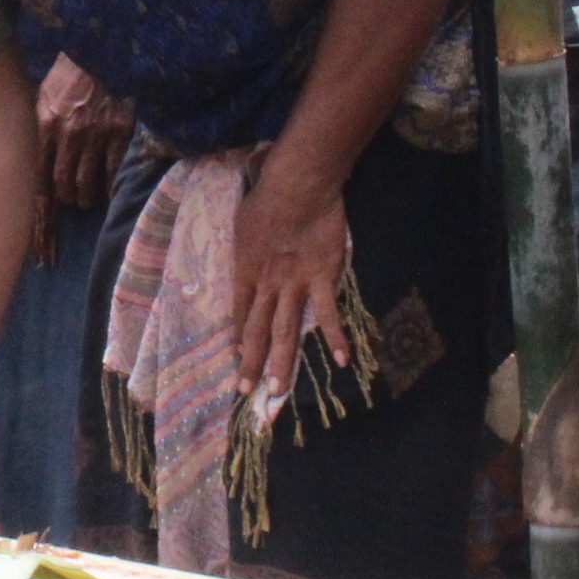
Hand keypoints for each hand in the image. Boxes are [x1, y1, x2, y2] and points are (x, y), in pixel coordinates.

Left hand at [36, 58, 131, 212]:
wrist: (104, 52)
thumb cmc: (71, 72)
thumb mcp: (45, 92)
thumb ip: (40, 119)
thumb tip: (36, 146)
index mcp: (48, 123)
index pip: (41, 170)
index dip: (44, 195)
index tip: (47, 210)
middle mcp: (69, 134)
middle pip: (63, 181)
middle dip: (66, 198)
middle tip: (71, 201)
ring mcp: (96, 135)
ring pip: (87, 181)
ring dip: (86, 196)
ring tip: (88, 199)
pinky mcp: (120, 132)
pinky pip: (113, 169)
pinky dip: (110, 185)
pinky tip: (109, 191)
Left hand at [230, 154, 353, 412]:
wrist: (297, 185)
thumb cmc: (265, 199)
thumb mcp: (241, 225)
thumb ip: (244, 247)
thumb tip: (243, 255)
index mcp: (245, 271)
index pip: (239, 313)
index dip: (238, 338)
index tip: (235, 360)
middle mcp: (267, 284)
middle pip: (258, 330)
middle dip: (252, 363)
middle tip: (247, 393)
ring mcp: (294, 283)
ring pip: (286, 330)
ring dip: (282, 362)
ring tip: (278, 390)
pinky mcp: (322, 277)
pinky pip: (328, 313)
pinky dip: (336, 337)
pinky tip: (343, 361)